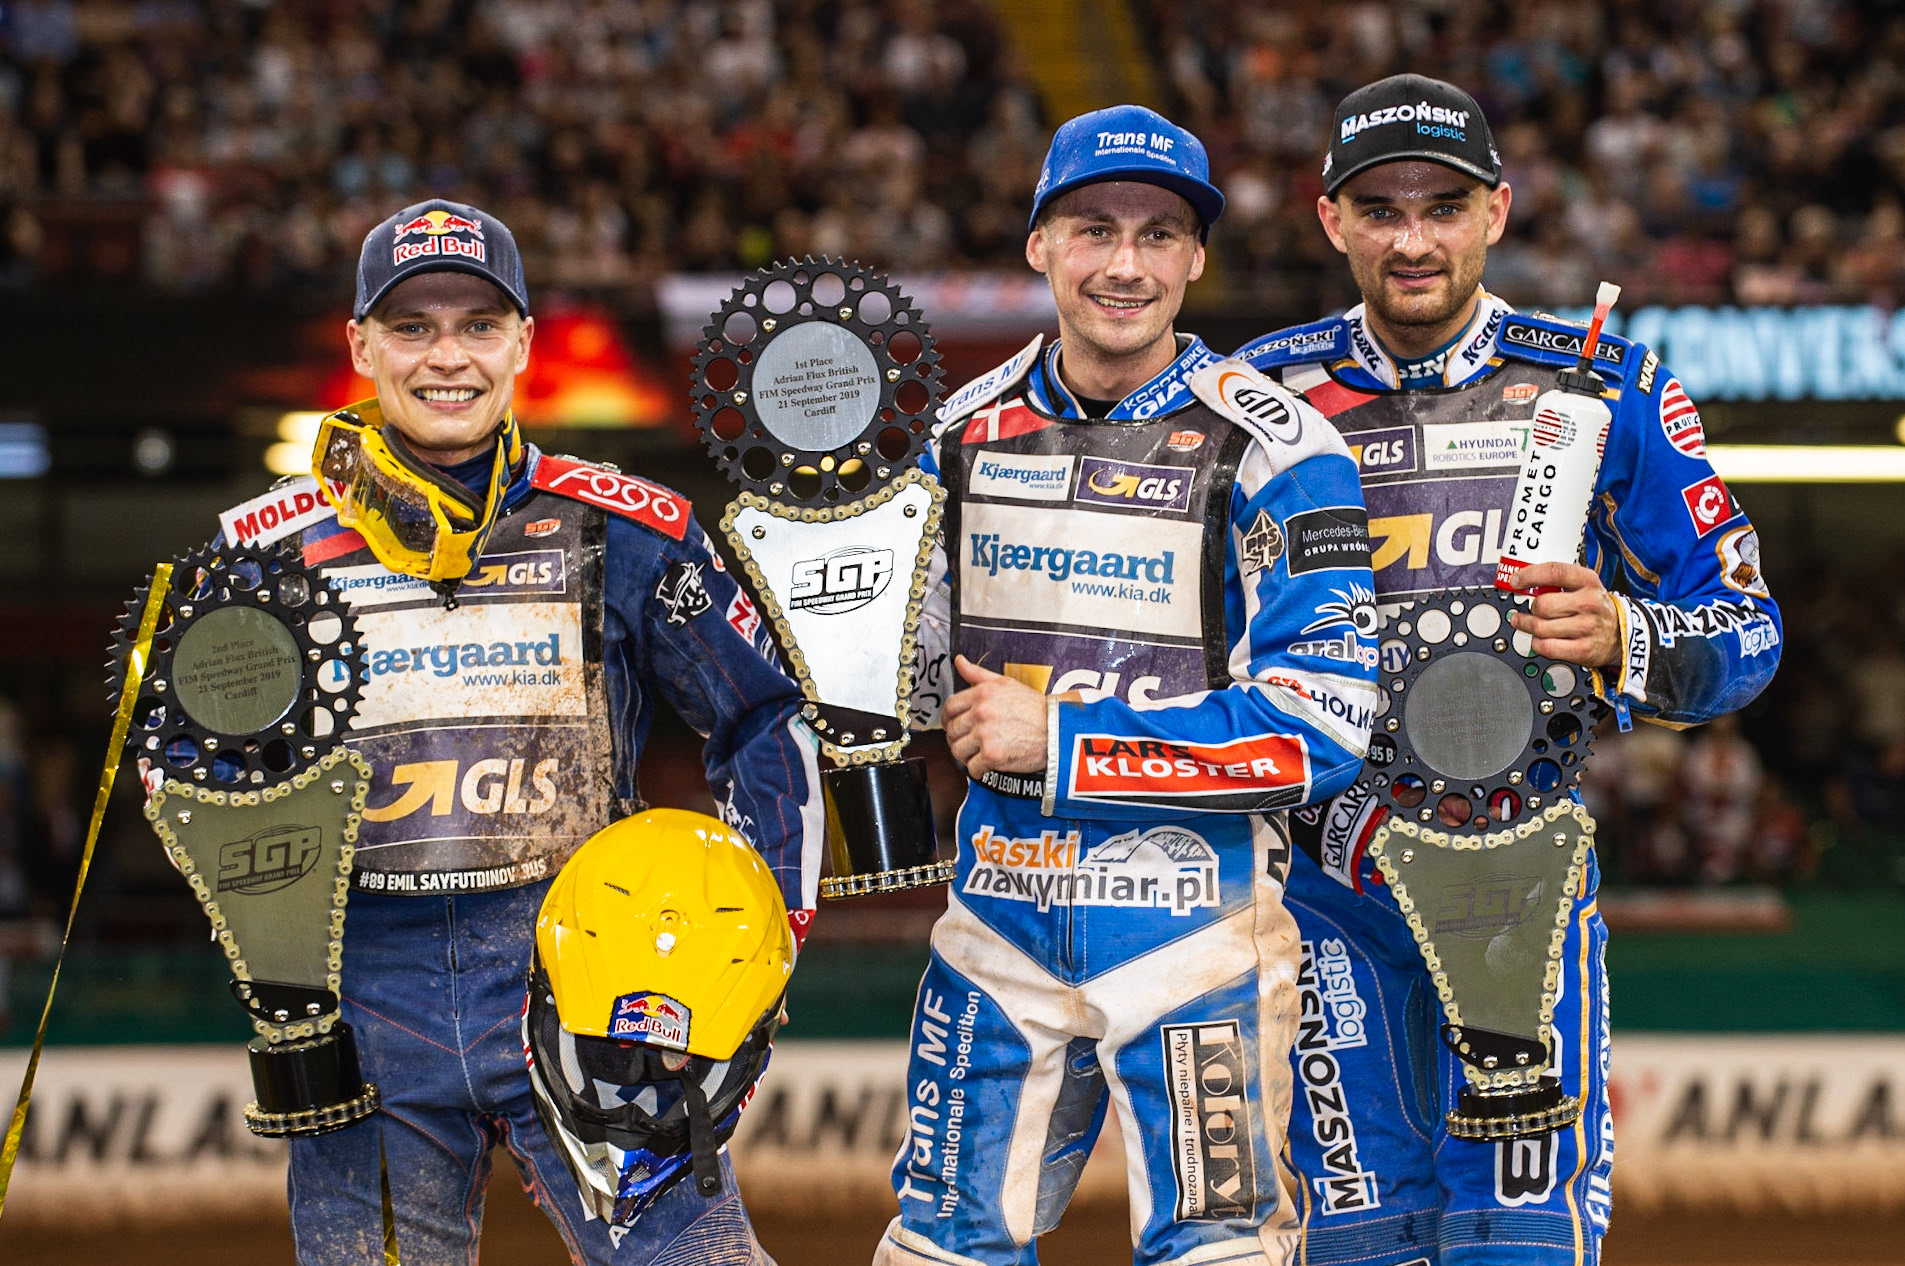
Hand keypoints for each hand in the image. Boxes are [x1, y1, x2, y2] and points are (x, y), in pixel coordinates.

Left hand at [943, 655, 1050, 777]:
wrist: (1057, 731)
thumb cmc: (1035, 709)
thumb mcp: (1006, 683)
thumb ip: (978, 674)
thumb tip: (959, 661)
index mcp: (982, 693)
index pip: (950, 706)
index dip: (949, 718)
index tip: (954, 724)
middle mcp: (981, 712)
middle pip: (952, 730)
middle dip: (958, 738)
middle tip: (969, 741)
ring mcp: (985, 734)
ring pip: (958, 750)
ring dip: (966, 755)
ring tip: (977, 753)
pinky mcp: (992, 755)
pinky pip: (972, 767)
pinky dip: (978, 769)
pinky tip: (987, 763)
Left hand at [1507, 562, 1619, 667]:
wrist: (1620, 634)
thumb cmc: (1594, 608)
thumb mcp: (1583, 586)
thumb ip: (1557, 581)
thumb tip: (1522, 581)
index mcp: (1588, 581)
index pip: (1555, 572)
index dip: (1529, 575)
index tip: (1515, 581)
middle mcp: (1589, 603)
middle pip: (1542, 605)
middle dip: (1529, 608)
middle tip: (1527, 610)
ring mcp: (1586, 627)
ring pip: (1540, 627)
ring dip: (1528, 626)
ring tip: (1528, 624)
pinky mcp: (1582, 650)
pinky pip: (1546, 647)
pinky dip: (1536, 643)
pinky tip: (1540, 639)